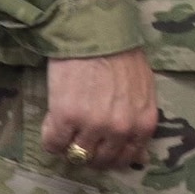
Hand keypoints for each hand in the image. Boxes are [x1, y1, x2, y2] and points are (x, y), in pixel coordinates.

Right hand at [42, 47, 157, 170]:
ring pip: (76, 155)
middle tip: (80, 135)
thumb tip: (139, 159)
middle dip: (89, 152)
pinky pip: (53, 144)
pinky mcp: (66, 118)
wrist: (97, 33)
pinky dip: (51, 137)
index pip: (126, 158)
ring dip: (69, 144)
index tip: (100, 145)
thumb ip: (139, 123)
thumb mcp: (143, 92)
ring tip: (67, 125)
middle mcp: (120, 129)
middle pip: (99, 161)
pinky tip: (54, 120)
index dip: (109, 154)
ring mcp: (93, 125)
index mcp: (142, 123)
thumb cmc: (122, 57)